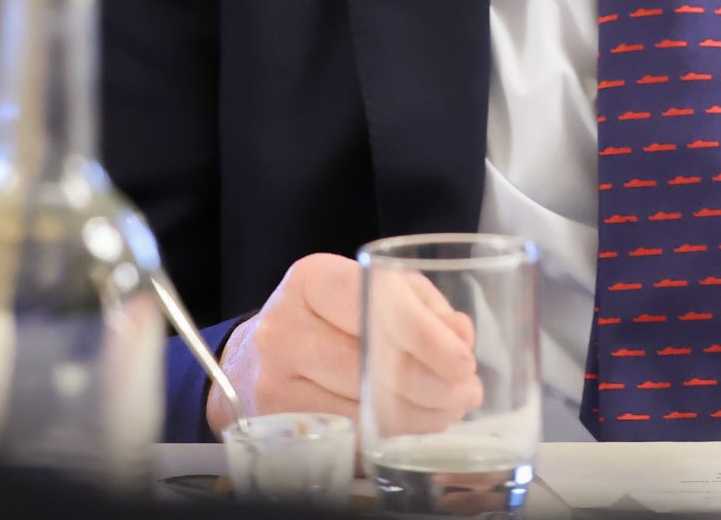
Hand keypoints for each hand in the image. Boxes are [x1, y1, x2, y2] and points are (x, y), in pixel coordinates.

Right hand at [206, 253, 483, 436]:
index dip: (423, 333)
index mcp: (311, 281)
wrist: (254, 361)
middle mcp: (284, 329)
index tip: (462, 359)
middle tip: (466, 391)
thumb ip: (418, 305)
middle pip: (369, 363)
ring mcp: (275, 382)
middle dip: (430, 383)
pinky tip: (415, 427)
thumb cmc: (326, 319)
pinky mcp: (279, 427)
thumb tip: (460, 336)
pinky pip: (349, 438)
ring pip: (363, 408)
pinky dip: (391, 436)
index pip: (371, 301)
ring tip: (448, 410)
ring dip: (419, 416)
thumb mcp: (367, 291)